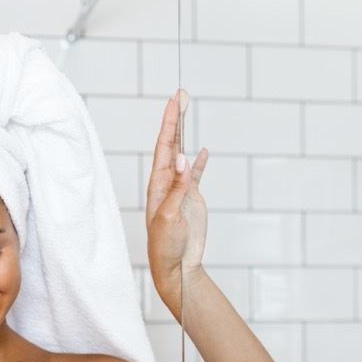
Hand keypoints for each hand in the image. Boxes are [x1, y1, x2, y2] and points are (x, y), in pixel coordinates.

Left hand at [146, 88, 208, 309]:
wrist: (176, 267)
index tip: (174, 101)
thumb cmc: (166, 245)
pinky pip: (196, 175)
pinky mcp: (192, 199)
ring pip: (184, 156)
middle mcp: (167, 182)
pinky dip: (200, 161)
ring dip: (186, 134)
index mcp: (158, 184)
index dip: (170, 123)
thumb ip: (178, 188)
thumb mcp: (170, 216)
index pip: (164, 146)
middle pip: (173, 144)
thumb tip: (184, 159)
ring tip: (188, 112)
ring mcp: (180, 190)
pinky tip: (203, 150)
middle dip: (177, 119)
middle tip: (182, 95)